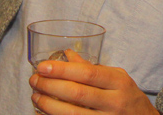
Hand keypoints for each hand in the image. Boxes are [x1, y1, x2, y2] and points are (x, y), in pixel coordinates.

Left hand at [30, 50, 158, 114]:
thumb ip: (92, 68)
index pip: (88, 74)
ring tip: (36, 95)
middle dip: (51, 86)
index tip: (43, 66)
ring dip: (49, 105)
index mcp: (119, 83)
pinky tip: (45, 112)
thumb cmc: (128, 97)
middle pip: (78, 93)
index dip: (63, 70)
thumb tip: (67, 54)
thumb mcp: (117, 79)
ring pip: (72, 114)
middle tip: (35, 80)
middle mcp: (115, 102)